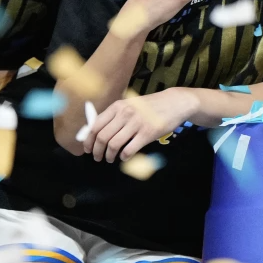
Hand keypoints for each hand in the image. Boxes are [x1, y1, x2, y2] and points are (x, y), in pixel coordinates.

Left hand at [85, 87, 199, 161]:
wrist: (174, 103)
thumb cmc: (150, 106)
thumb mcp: (130, 105)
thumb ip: (115, 116)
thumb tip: (96, 131)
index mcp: (118, 106)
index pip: (96, 125)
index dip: (89, 140)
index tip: (88, 149)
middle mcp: (125, 114)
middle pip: (102, 137)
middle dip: (97, 151)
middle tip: (97, 158)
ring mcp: (136, 123)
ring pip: (114, 144)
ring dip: (108, 155)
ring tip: (109, 159)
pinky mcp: (147, 133)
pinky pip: (129, 149)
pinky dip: (124, 157)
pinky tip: (124, 157)